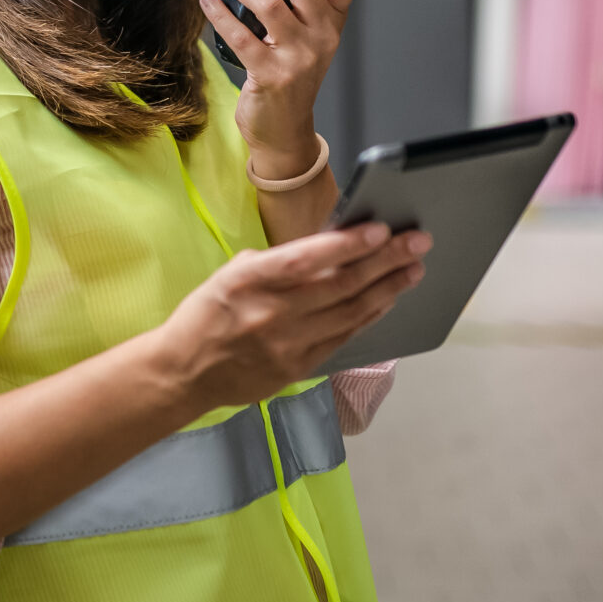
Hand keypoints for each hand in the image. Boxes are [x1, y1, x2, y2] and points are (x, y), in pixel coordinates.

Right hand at [145, 223, 429, 413]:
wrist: (184, 372)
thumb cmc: (208, 313)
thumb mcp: (231, 275)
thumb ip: (276, 263)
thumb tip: (328, 249)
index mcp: (249, 281)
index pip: (307, 260)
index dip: (348, 245)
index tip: (382, 229)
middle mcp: (272, 313)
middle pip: (341, 285)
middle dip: (385, 261)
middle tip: (417, 242)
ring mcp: (288, 345)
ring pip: (351, 313)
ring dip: (388, 289)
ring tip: (413, 269)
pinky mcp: (299, 368)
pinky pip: (344, 338)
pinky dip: (369, 317)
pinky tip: (388, 300)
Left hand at [198, 0, 362, 175]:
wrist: (285, 130)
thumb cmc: (290, 75)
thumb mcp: (306, 37)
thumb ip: (296, 1)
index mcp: (334, 21)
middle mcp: (323, 36)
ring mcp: (298, 57)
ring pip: (267, 2)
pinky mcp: (270, 75)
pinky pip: (239, 33)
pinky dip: (218, 11)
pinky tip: (207, 0)